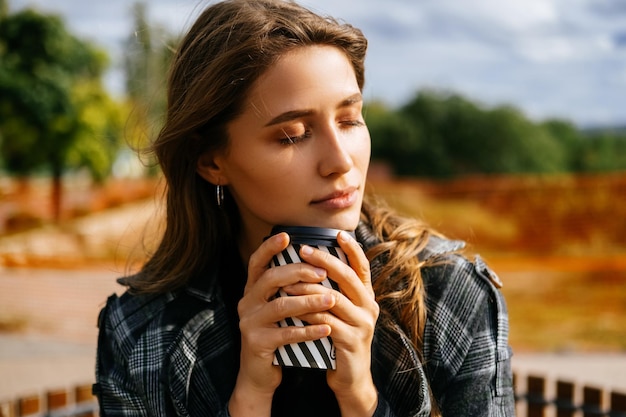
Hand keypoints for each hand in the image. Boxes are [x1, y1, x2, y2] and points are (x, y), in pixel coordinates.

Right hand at [229, 232, 337, 416]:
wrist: (259, 374)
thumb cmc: (276, 334)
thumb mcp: (278, 308)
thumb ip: (288, 288)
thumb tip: (316, 263)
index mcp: (252, 291)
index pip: (257, 262)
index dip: (269, 248)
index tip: (288, 236)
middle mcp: (246, 303)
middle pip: (270, 279)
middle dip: (298, 272)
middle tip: (322, 272)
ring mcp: (250, 323)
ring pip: (280, 306)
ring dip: (308, 301)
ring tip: (330, 299)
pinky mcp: (257, 344)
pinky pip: (286, 333)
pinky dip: (308, 330)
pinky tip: (327, 328)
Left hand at [286, 231, 379, 415]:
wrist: (351, 379)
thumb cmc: (340, 340)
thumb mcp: (342, 313)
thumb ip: (335, 292)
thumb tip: (314, 265)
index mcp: (367, 298)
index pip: (362, 267)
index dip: (352, 249)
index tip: (338, 234)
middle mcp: (369, 308)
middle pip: (347, 277)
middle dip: (324, 261)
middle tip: (303, 250)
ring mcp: (362, 325)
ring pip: (333, 298)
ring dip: (309, 287)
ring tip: (288, 279)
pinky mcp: (351, 341)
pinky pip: (326, 321)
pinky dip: (308, 312)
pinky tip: (293, 307)